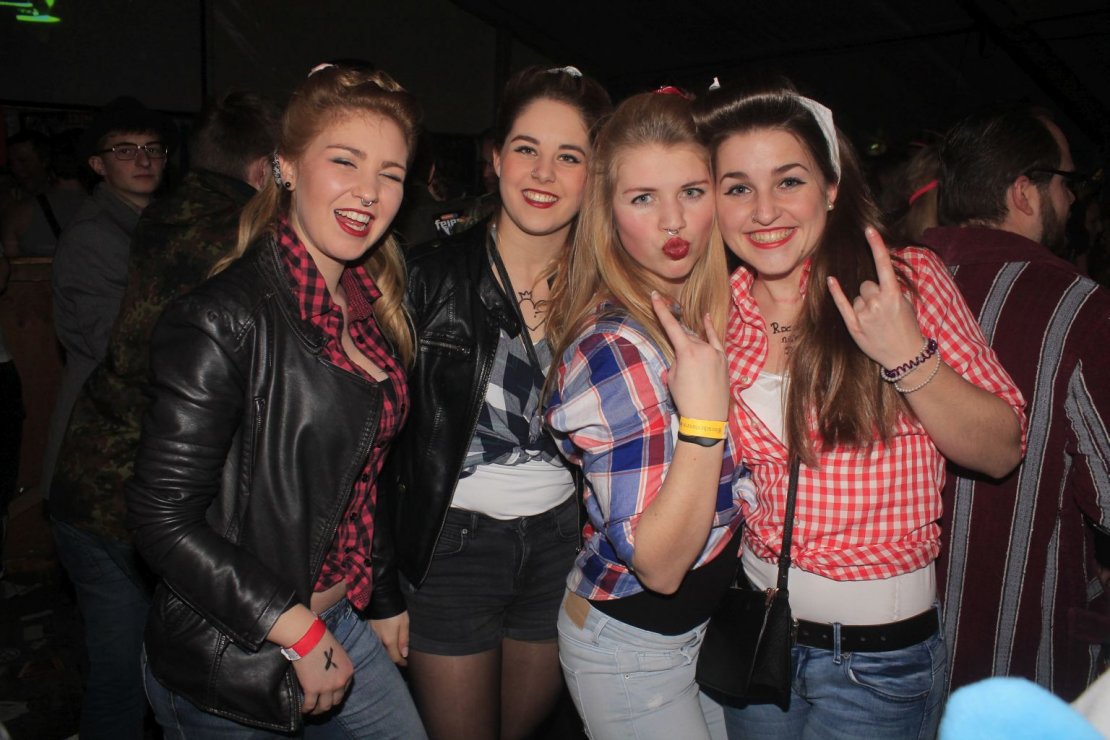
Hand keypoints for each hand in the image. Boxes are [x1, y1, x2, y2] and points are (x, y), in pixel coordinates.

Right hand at [291, 628, 353, 714]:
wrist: (309, 639)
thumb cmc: (322, 641)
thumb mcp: (338, 654)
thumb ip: (337, 666)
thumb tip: (330, 673)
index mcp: (348, 672)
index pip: (345, 689)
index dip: (336, 694)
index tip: (330, 696)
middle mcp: (341, 682)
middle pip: (336, 701)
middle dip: (329, 704)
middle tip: (321, 705)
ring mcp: (327, 688)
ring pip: (325, 707)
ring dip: (318, 710)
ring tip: (312, 710)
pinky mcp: (313, 690)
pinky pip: (310, 705)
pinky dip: (306, 709)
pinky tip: (303, 710)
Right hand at [370, 611, 409, 666]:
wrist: (380, 597)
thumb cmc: (395, 610)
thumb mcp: (404, 623)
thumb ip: (404, 639)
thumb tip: (404, 654)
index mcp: (389, 640)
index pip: (394, 657)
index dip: (401, 662)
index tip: (406, 664)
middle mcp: (378, 641)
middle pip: (385, 656)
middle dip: (392, 659)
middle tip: (399, 660)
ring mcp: (372, 636)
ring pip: (379, 650)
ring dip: (386, 653)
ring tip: (392, 654)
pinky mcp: (368, 631)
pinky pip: (374, 643)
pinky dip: (379, 647)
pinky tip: (383, 645)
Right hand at [650, 291, 727, 421]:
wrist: (707, 417)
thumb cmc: (686, 399)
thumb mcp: (671, 379)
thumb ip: (675, 362)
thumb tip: (679, 358)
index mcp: (686, 351)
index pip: (671, 326)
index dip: (661, 310)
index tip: (655, 295)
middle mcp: (702, 348)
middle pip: (685, 336)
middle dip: (677, 341)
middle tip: (675, 360)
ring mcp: (715, 352)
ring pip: (699, 341)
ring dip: (690, 345)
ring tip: (688, 362)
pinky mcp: (723, 360)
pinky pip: (716, 341)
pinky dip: (710, 330)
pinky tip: (706, 318)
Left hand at [827, 226, 923, 369]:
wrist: (906, 356)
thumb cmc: (908, 329)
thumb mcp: (907, 305)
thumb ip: (893, 290)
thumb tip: (882, 279)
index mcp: (893, 295)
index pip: (883, 265)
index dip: (876, 245)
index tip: (869, 230)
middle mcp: (876, 303)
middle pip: (867, 284)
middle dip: (873, 293)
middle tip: (883, 310)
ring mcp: (864, 315)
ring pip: (857, 297)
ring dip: (864, 305)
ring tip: (876, 321)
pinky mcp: (853, 326)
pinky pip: (842, 304)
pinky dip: (836, 292)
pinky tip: (831, 280)